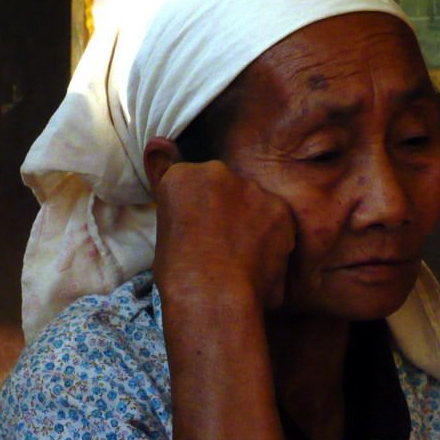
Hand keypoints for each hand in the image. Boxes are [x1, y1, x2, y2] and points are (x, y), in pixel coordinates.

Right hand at [146, 139, 295, 310]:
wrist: (213, 297)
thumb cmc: (178, 274)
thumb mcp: (163, 228)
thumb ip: (168, 186)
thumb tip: (158, 141)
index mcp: (182, 176)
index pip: (188, 182)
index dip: (194, 209)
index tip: (195, 229)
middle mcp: (218, 172)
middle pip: (223, 187)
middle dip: (224, 209)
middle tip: (217, 244)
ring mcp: (252, 189)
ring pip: (253, 202)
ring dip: (249, 222)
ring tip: (240, 257)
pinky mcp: (280, 210)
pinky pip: (276, 221)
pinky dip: (272, 238)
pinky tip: (259, 261)